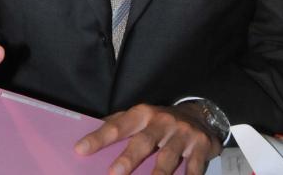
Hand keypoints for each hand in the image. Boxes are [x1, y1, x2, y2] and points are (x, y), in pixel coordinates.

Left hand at [75, 103, 221, 174]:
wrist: (201, 114)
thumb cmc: (161, 121)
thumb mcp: (140, 117)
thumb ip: (117, 125)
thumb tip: (86, 138)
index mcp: (143, 114)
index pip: (117, 125)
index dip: (99, 137)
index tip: (80, 149)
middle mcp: (162, 122)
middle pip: (143, 141)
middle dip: (129, 158)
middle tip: (114, 173)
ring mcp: (182, 134)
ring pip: (168, 158)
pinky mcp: (201, 147)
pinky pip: (193, 167)